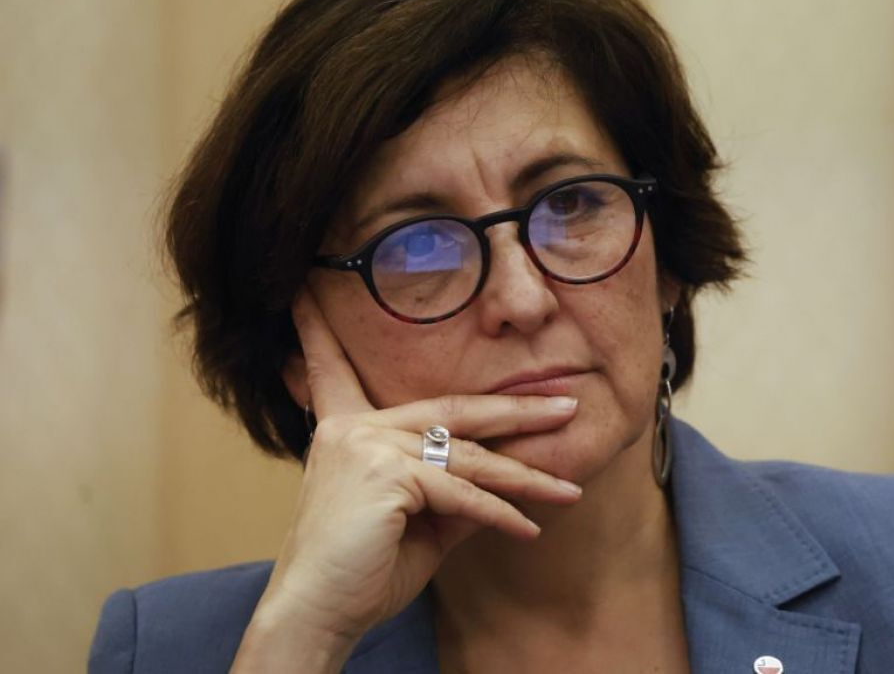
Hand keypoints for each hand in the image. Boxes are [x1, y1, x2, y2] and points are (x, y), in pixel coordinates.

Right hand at [232, 286, 581, 670]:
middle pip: (454, 408)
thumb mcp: (416, 521)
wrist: (316, 613)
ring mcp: (368, 445)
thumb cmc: (362, 570)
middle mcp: (355, 428)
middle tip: (567, 406)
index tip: (308, 295)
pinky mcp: (386, 475)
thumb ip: (452, 491)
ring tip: (569, 489)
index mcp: (348, 429)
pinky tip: (530, 529)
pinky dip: (501, 514)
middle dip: (518, 410)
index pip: (342, 372)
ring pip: (468, 455)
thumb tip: (502, 482)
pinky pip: (462, 493)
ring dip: (526, 476)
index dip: (325, 335)